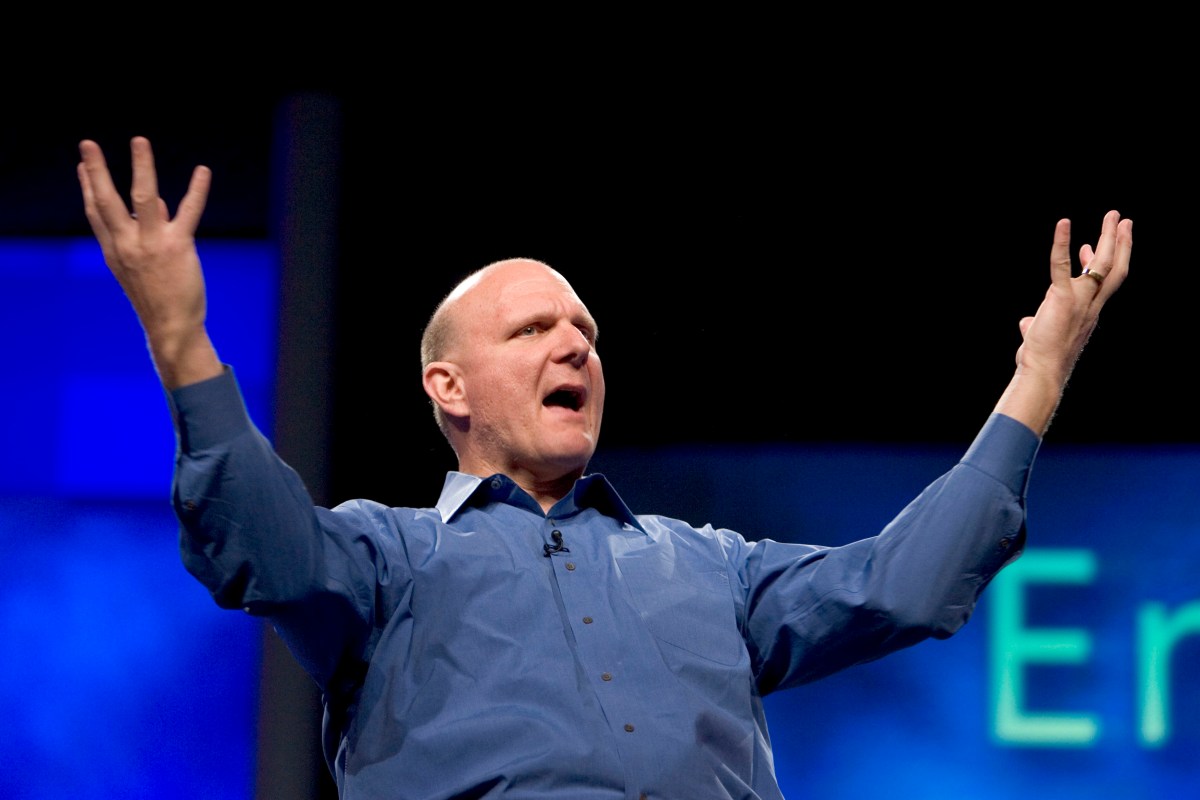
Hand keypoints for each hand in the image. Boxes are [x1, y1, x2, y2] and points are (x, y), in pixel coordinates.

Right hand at [78, 136, 221, 386]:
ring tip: (139, 141)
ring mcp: (151, 244)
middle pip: (106, 201)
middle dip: (95, 170)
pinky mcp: (177, 246)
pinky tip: (203, 171)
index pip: (96, 213)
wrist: (170, 326)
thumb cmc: (158, 296)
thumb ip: (145, 232)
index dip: (87, 187)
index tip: (82, 164)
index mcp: (115, 250)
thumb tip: (159, 202)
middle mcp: (127, 244)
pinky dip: (197, 190)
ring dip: (141, 166)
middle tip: (87, 143)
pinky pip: (188, 212)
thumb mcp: (141, 266)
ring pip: (143, 197)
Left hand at [995, 210, 1132, 434]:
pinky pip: (1062, 266)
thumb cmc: (1040, 359)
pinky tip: (1063, 224)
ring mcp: (1080, 301)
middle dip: (1120, 243)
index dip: (1097, 262)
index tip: (1091, 245)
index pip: (1102, 283)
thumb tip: (1026, 323)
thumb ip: (1036, 325)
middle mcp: (1091, 305)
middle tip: (1123, 220)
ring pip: (1103, 264)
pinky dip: (1062, 244)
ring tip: (1113, 215)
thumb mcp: (1041, 335)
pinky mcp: (1061, 299)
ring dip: (1109, 237)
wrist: (1042, 372)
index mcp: (1088, 313)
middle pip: (1115, 269)